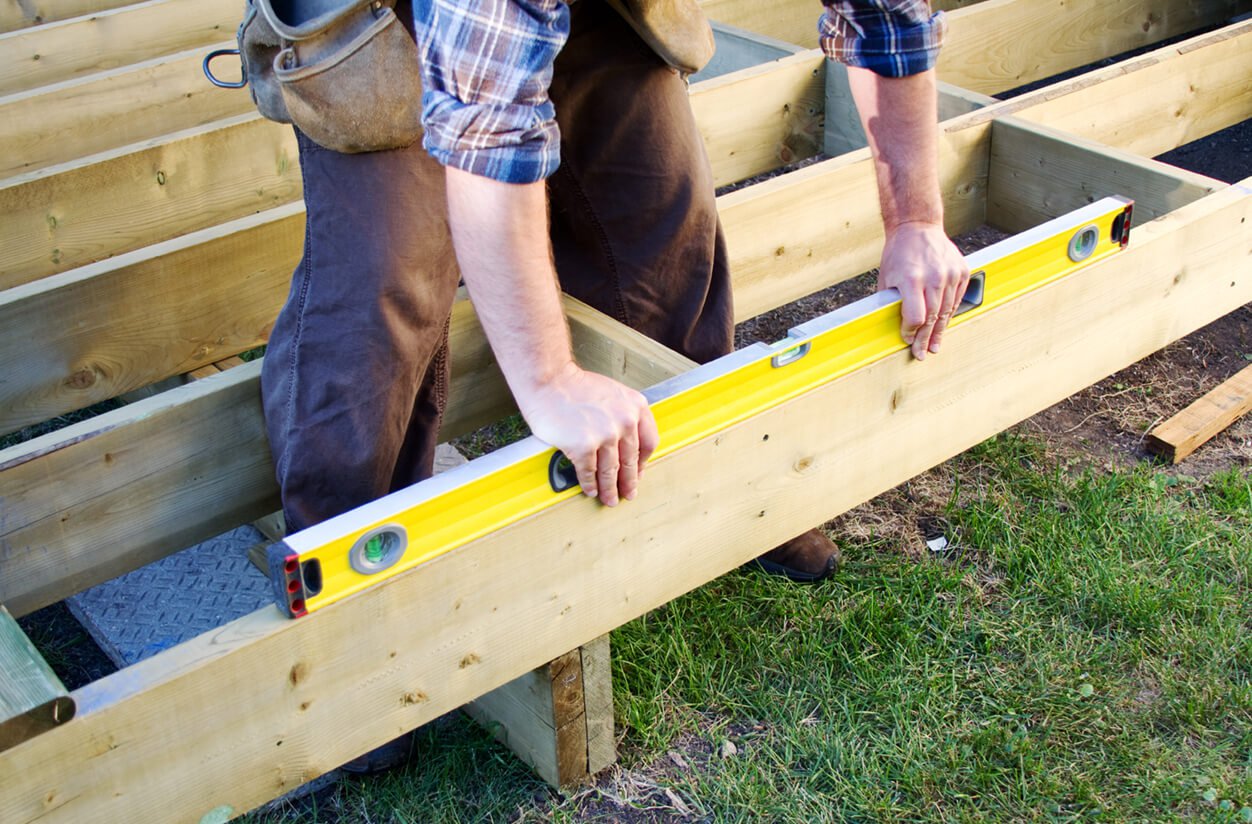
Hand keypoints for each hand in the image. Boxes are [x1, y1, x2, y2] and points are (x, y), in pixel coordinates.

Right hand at [518, 363, 659, 506]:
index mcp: (636, 406)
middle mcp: (625, 421)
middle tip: (628, 494)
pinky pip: (589, 472)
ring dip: (610, 489)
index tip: (638, 473)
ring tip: (609, 499)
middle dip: (629, 482)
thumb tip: (624, 444)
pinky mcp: (583, 446)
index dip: (643, 463)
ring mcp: (605, 435)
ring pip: (611, 470)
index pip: (648, 442)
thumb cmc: (574, 385)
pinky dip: (590, 484)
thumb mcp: (613, 393)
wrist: (549, 380)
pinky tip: (590, 490)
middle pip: (630, 461)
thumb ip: (623, 415)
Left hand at [877, 221, 969, 359]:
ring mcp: (951, 274)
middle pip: (933, 317)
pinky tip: (944, 324)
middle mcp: (934, 277)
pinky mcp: (962, 271)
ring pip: (947, 311)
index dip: (911, 331)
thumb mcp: (887, 277)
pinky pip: (957, 299)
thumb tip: (894, 327)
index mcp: (912, 279)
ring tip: (935, 345)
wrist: (918, 226)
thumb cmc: (899, 253)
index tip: (907, 337)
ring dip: (940, 331)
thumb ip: (892, 302)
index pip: (916, 316)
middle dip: (926, 338)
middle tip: (922, 353)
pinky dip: (949, 313)